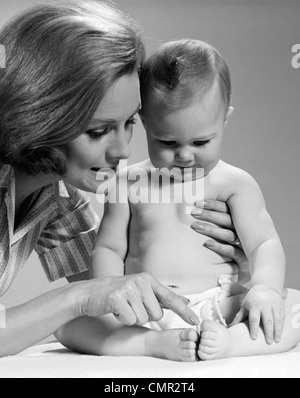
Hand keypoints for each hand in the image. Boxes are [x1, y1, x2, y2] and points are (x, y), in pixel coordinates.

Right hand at [80, 273, 199, 326]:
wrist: (89, 293)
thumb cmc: (117, 294)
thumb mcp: (140, 291)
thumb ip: (162, 297)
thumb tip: (185, 300)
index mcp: (148, 279)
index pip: (170, 298)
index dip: (184, 311)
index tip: (196, 321)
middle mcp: (141, 281)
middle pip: (156, 315)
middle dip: (145, 316)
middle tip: (131, 306)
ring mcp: (129, 288)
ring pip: (144, 319)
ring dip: (133, 318)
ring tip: (123, 307)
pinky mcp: (117, 297)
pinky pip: (130, 320)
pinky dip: (123, 319)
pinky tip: (116, 309)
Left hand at [191, 199, 248, 273]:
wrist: (248, 269)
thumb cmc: (231, 246)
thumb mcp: (227, 230)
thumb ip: (218, 219)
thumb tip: (197, 207)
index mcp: (241, 221)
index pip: (229, 209)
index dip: (214, 205)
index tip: (198, 203)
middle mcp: (245, 232)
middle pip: (228, 220)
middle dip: (210, 215)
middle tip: (194, 212)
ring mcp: (245, 246)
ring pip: (228, 235)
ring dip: (211, 230)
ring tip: (196, 226)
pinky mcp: (243, 259)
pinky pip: (232, 252)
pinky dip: (219, 247)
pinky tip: (207, 243)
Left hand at [230, 285, 285, 343]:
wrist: (265, 287)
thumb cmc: (252, 299)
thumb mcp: (245, 306)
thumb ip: (239, 316)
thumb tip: (230, 326)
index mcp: (254, 306)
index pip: (254, 319)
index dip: (253, 328)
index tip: (253, 338)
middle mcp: (265, 305)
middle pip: (267, 320)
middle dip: (268, 332)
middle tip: (268, 342)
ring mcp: (274, 306)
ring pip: (276, 320)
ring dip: (277, 331)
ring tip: (276, 340)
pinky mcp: (281, 306)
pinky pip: (282, 317)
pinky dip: (281, 326)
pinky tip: (280, 333)